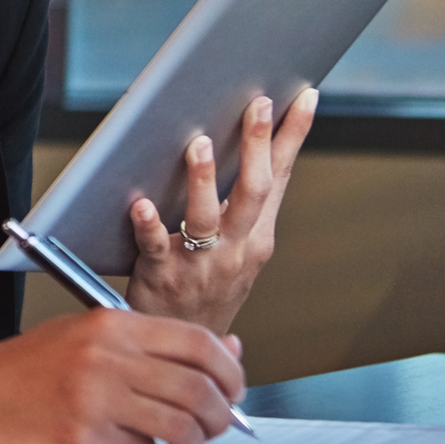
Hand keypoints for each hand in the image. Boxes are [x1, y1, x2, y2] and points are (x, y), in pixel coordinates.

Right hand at [0, 309, 246, 443]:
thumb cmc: (29, 367)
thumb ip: (155, 342)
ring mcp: (93, 400)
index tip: (234, 388)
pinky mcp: (81, 440)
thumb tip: (228, 350)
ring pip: (181, 426)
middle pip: (199, 388)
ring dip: (195, 440)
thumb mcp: (89, 335)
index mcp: (109, 325)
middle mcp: (104, 358)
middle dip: (223, 414)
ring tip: (185, 440)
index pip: (199, 342)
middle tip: (219, 422)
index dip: (231, 370)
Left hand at [126, 88, 317, 333]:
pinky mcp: (162, 275)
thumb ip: (240, 202)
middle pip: (253, 191)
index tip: (304, 96)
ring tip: (200, 146)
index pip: (280, 176)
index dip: (293, 136)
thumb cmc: (209, 286)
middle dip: (257, 145)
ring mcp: (201, 263)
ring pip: (206, 217)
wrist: (189, 347)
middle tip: (256, 104)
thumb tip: (240, 138)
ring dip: (204, 181)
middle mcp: (236, 248)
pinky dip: (148, 224)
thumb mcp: (240, 247)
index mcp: (258, 236)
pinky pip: (155, 246)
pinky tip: (140, 203)